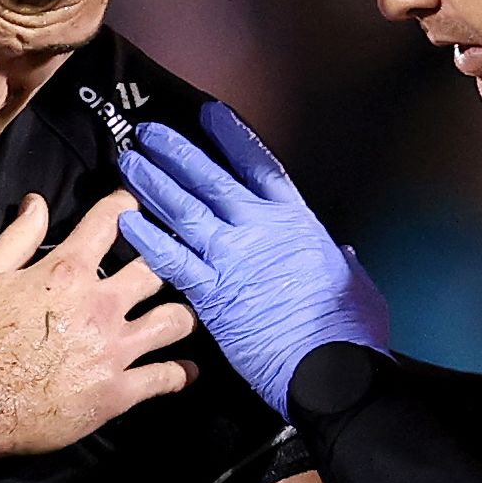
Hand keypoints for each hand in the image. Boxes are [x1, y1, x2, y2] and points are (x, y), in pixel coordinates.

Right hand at [0, 189, 197, 459]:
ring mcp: (113, 349)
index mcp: (67, 272)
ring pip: (173, 321)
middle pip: (156, 269)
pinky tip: (186, 371)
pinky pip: (164, 378)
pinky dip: (180, 374)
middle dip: (167, 261)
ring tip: (183, 314)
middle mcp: (100, 305)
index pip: (110, 222)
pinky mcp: (116, 392)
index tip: (136, 205)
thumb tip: (38, 203)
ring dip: (182, 315)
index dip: (127, 206)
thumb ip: (18, 238)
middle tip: (175, 260)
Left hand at [116, 103, 390, 413]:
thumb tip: (343, 253)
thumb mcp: (355, 282)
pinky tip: (126, 220)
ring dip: (153, 184)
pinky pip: (171, 258)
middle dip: (176, 152)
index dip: (232, 137)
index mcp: (295, 221)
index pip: (258, 165)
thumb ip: (343, 261)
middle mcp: (258, 229)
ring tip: (129, 163)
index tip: (209, 115)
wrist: (330, 367)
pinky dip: (148, 237)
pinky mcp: (211, 294)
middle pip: (210, 179)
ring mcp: (232, 258)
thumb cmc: (349, 328)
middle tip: (148, 133)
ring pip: (183, 210)